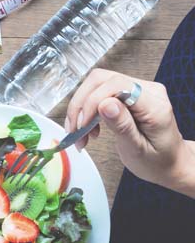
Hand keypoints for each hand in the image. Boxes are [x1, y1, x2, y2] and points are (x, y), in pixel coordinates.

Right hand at [65, 69, 194, 192]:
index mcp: (154, 105)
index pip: (117, 85)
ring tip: (80, 134)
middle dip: (81, 104)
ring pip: (96, 84)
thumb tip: (105, 104)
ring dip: (81, 108)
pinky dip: (86, 111)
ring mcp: (137, 89)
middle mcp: (147, 90)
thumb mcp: (138, 150)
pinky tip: (87, 129)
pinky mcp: (127, 94)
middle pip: (102, 80)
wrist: (168, 162)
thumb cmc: (156, 160)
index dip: (93, 101)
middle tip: (74, 130)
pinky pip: (98, 93)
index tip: (82, 125)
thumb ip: (122, 126)